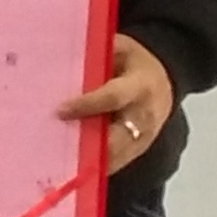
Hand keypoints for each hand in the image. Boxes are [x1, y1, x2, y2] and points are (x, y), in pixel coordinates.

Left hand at [59, 32, 177, 174]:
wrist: (163, 80)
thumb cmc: (133, 61)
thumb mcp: (121, 48)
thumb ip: (98, 54)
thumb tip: (64, 60)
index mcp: (140, 85)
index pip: (113, 98)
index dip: (87, 105)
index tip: (60, 110)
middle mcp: (144, 116)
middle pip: (115, 138)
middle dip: (85, 144)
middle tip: (53, 144)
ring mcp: (143, 138)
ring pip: (113, 157)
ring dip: (86, 161)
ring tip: (55, 161)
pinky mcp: (138, 151)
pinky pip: (114, 165)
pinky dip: (92, 168)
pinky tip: (68, 167)